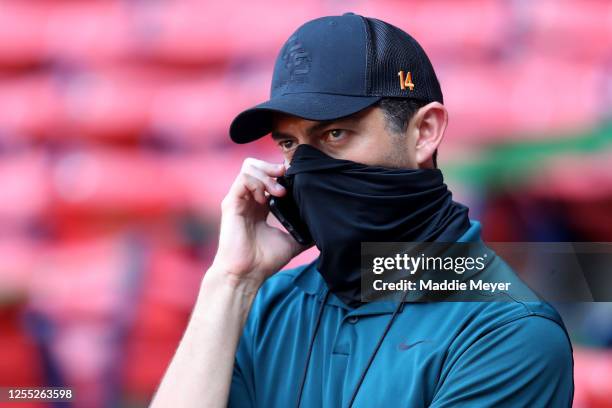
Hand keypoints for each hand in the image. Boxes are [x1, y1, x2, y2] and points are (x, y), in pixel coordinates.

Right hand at [211, 157, 308, 286]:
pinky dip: (258, 182)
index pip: (269, 177)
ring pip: (249, 167)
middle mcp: (249, 200)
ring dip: (268, 175)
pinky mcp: (231, 203)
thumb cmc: (265, 261)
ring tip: (279, 191)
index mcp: (261, 206)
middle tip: (288, 178)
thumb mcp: (292, 241)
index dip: (283, 173)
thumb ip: (304, 230)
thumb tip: (324, 226)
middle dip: (275, 167)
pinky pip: (244, 179)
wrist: (247, 274)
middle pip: (258, 166)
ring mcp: (239, 200)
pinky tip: (266, 197)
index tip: (297, 178)